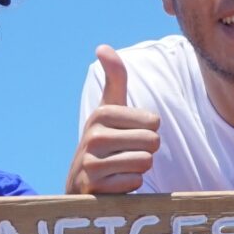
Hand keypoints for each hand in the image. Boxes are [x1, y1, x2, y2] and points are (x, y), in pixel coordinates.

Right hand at [67, 45, 159, 195]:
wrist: (79, 183)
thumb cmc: (103, 142)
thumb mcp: (108, 109)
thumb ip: (114, 79)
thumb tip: (102, 47)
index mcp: (101, 113)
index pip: (153, 122)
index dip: (149, 132)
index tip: (129, 136)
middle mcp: (93, 136)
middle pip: (152, 142)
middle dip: (147, 151)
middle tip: (128, 154)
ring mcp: (92, 162)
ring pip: (144, 162)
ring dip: (138, 169)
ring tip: (120, 168)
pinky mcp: (94, 187)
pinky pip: (134, 182)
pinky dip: (129, 185)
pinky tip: (114, 183)